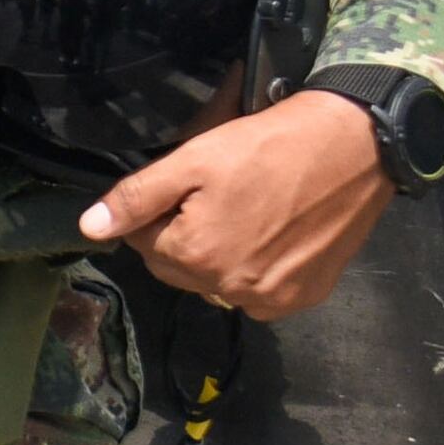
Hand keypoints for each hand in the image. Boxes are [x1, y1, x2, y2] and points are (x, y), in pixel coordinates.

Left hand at [83, 90, 390, 321]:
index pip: (144, 243)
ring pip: (218, 282)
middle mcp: (228, 289)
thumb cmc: (268, 145)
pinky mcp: (304, 297)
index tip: (186, 186)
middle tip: (216, 194)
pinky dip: (258, 270)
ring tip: (247, 211)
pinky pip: (260, 293)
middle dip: (185, 235)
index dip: (158, 212)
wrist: (354, 146)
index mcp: (192, 255)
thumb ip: (138, 197)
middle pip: (179, 268)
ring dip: (219, 256)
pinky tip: (274, 235)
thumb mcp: (193, 159)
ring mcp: (270, 299)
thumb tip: (88, 229)